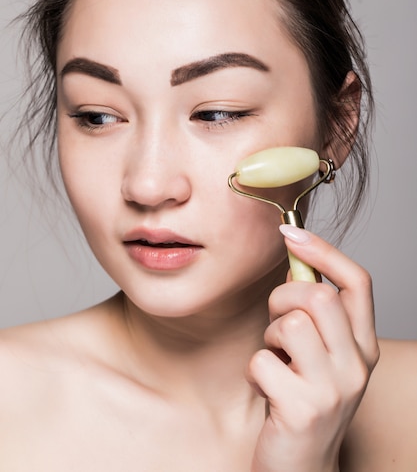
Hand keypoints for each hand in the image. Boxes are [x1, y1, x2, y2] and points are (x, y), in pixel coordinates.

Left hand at [247, 225, 378, 471]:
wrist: (301, 469)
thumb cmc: (304, 400)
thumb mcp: (322, 356)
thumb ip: (317, 315)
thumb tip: (297, 260)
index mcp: (364, 347)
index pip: (358, 283)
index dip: (324, 251)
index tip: (291, 233)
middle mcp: (357, 366)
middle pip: (319, 296)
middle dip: (284, 296)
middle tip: (276, 319)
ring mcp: (333, 390)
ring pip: (290, 324)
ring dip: (269, 336)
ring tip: (275, 359)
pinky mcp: (303, 410)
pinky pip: (262, 361)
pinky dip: (255, 370)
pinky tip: (266, 389)